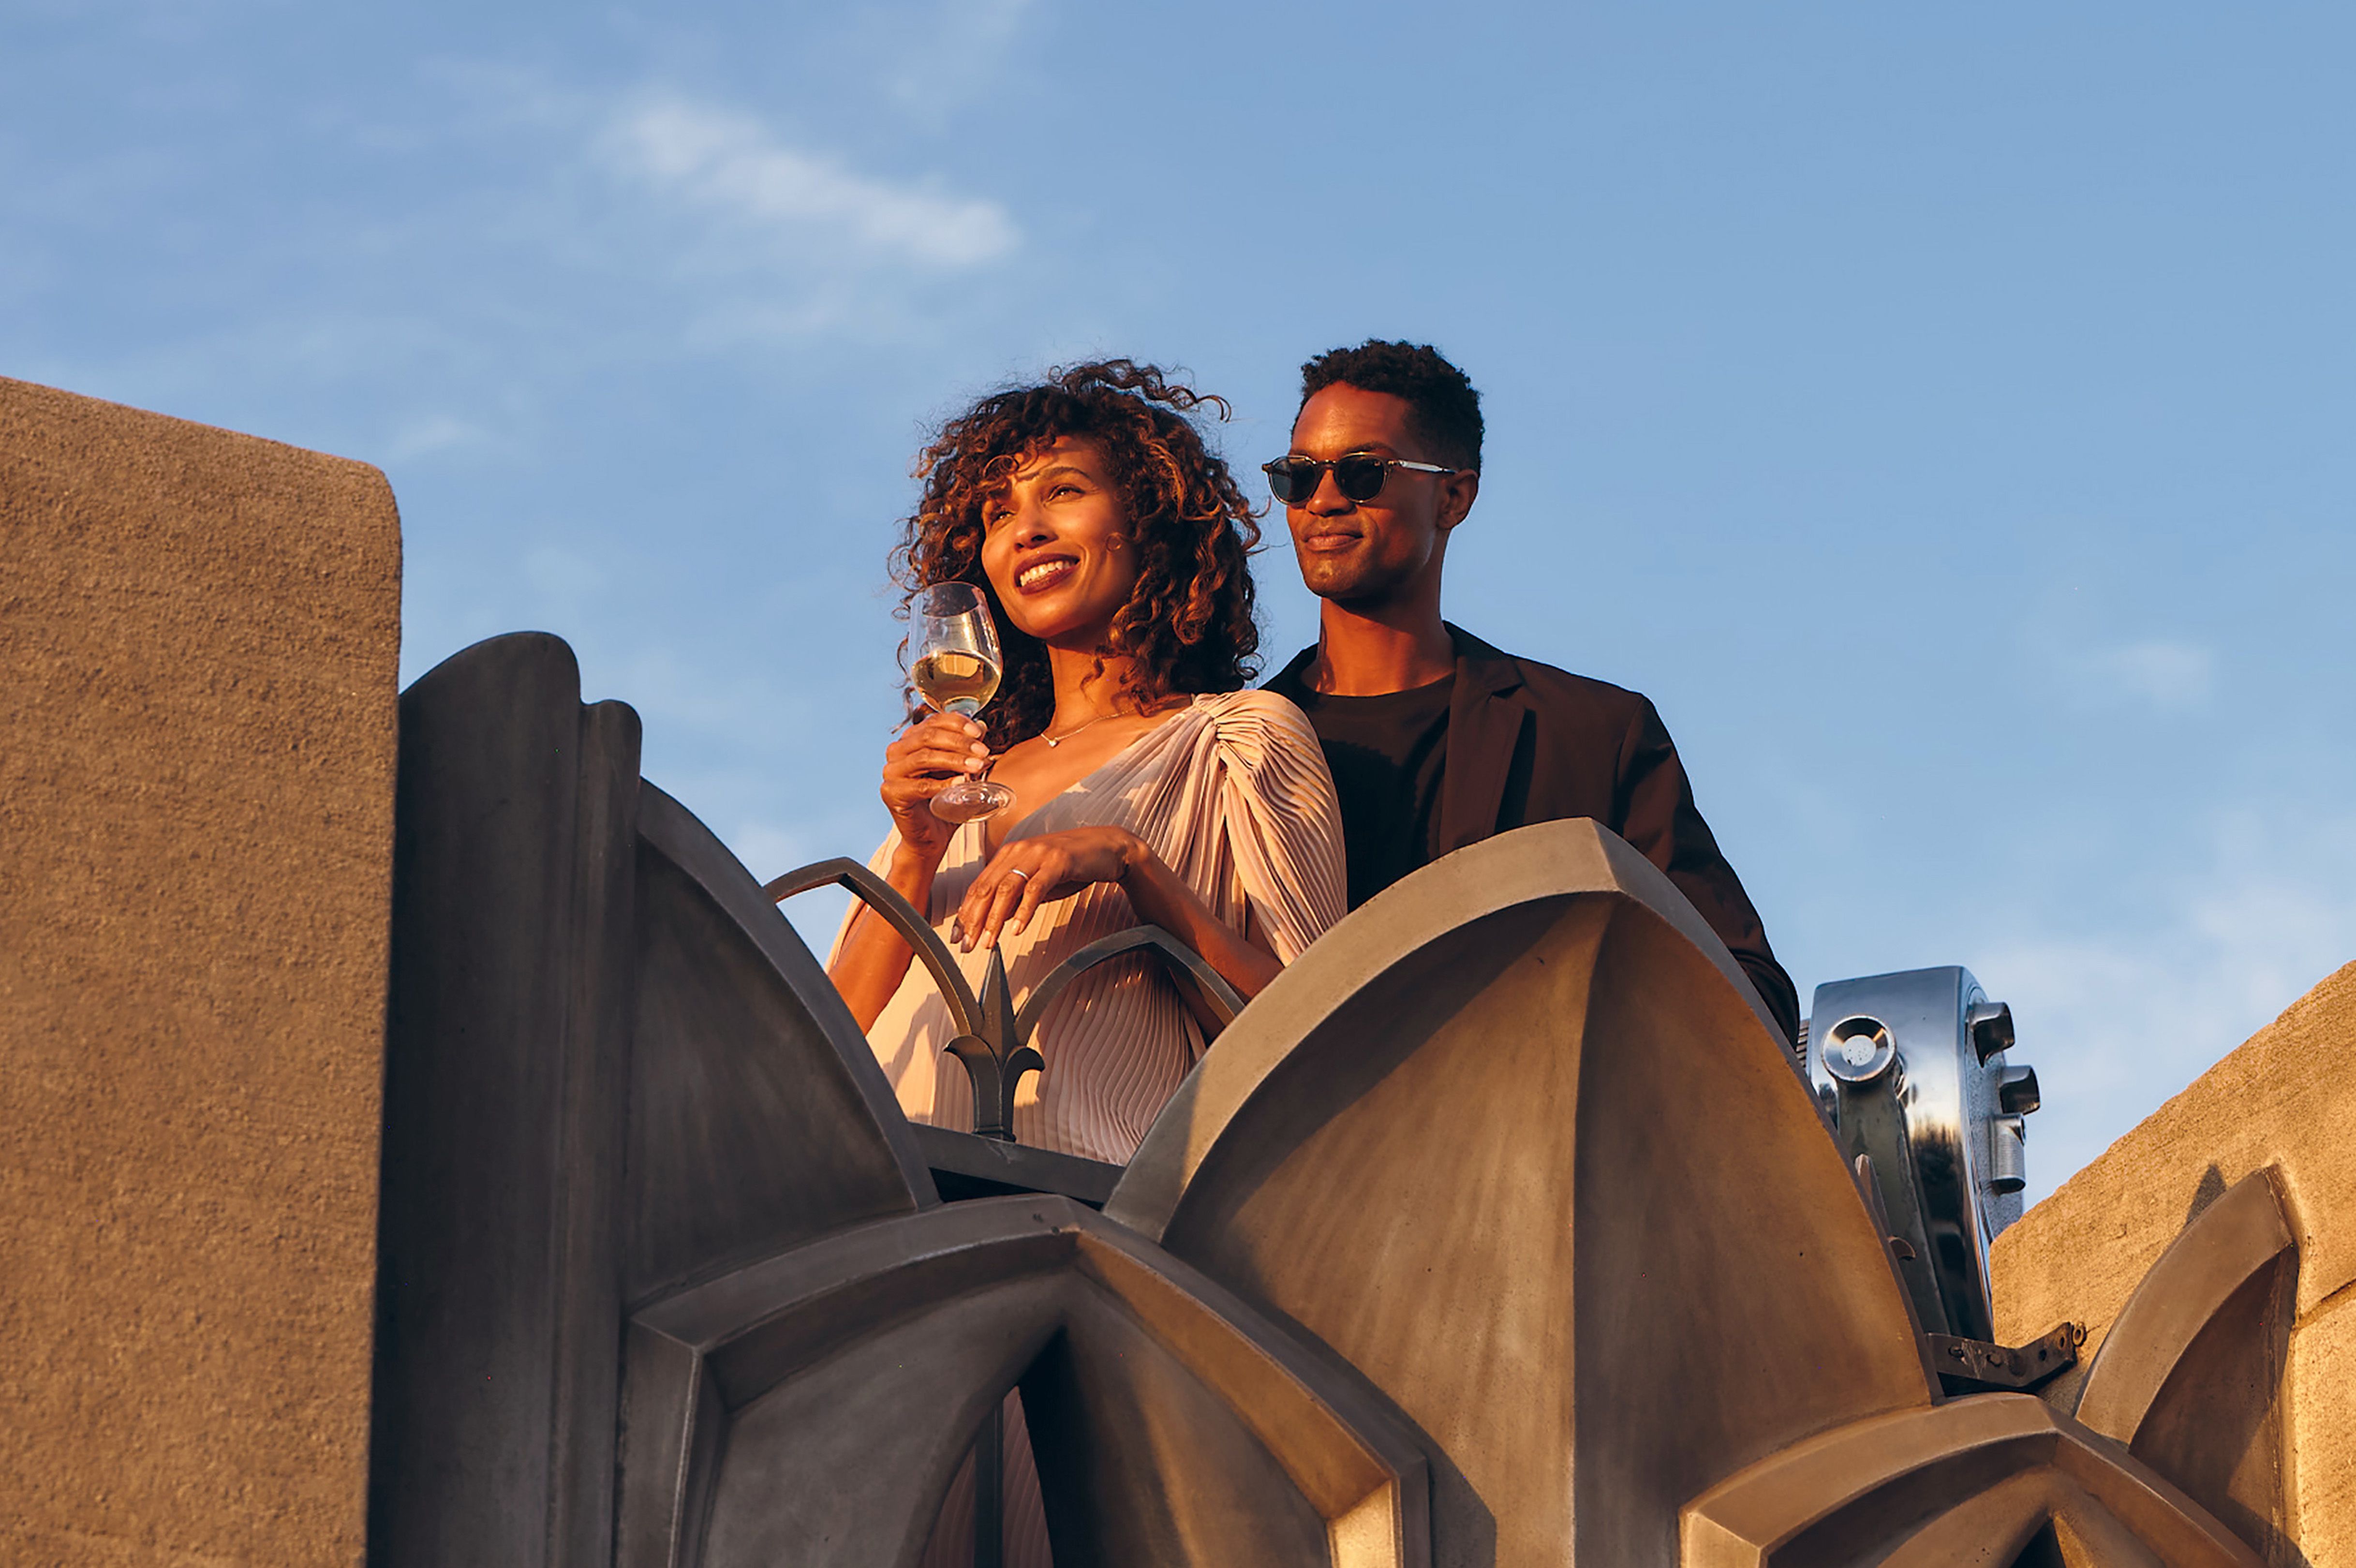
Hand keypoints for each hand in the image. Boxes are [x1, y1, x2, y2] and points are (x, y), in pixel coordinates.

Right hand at [880, 713, 991, 860]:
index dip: (957, 723)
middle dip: (960, 742)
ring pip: (924, 757)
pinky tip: (962, 783)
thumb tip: (983, 726)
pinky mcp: (891, 793)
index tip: (980, 733)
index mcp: (909, 740)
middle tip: (983, 752)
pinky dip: (944, 783)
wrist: (931, 836)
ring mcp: (890, 772)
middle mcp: (896, 752)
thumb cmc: (945, 800)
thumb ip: (968, 748)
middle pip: (928, 736)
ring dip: (955, 760)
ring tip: (977, 766)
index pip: (932, 722)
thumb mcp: (959, 769)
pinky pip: (921, 785)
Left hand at [956, 825, 1142, 951]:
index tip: (958, 936)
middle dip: (975, 919)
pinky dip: (1025, 911)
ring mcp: (1039, 854)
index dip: (966, 912)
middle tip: (968, 945)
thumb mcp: (1038, 883)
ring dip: (995, 918)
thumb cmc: (1072, 865)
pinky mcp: (1058, 860)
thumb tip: (994, 920)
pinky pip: (1036, 888)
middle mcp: (1020, 851)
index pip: (980, 885)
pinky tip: (1017, 929)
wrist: (1108, 847)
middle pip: (988, 887)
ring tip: (989, 942)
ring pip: (1007, 888)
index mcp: (1010, 854)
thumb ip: (1016, 898)